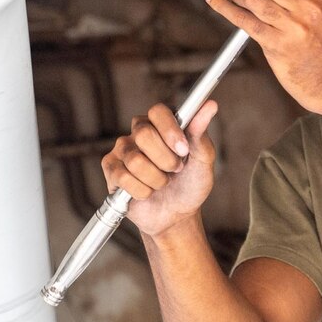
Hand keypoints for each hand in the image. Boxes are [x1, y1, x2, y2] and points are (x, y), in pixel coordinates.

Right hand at [101, 99, 220, 237]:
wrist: (176, 216)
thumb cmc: (190, 184)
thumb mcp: (203, 161)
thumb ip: (200, 133)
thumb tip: (210, 105)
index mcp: (162, 124)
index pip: (158, 111)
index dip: (169, 131)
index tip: (184, 151)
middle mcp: (139, 132)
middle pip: (144, 135)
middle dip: (166, 160)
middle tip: (175, 170)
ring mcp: (123, 150)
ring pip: (135, 161)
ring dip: (156, 180)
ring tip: (161, 183)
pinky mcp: (111, 169)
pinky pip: (123, 177)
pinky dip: (142, 191)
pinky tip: (146, 192)